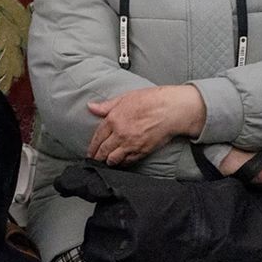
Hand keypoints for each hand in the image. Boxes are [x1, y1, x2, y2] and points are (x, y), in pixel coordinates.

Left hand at [87, 85, 205, 165]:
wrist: (172, 109)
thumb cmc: (151, 100)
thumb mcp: (126, 97)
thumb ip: (107, 105)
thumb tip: (90, 107)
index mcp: (114, 119)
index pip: (97, 137)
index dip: (92, 147)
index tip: (90, 152)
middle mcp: (120, 134)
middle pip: (103, 151)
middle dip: (97, 157)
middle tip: (94, 160)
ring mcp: (131, 144)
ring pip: (113, 159)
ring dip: (108, 162)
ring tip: (106, 162)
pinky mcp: (142, 151)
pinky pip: (128, 162)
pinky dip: (122, 163)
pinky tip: (120, 163)